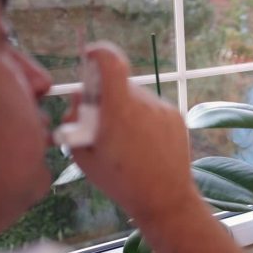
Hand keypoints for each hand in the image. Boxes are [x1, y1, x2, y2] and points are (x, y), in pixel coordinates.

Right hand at [70, 42, 197, 222]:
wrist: (165, 199)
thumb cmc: (119, 181)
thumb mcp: (83, 155)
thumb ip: (75, 121)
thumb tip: (80, 98)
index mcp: (118, 110)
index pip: (110, 61)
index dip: (98, 53)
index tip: (90, 57)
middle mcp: (143, 103)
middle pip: (119, 85)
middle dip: (106, 97)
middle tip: (101, 125)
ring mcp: (162, 108)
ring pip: (136, 97)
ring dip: (126, 110)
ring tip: (126, 142)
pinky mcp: (176, 115)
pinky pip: (153, 108)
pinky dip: (144, 119)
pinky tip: (144, 144)